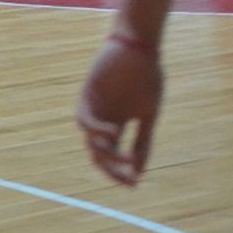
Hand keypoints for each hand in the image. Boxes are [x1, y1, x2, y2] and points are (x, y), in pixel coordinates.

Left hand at [76, 36, 161, 185]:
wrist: (140, 48)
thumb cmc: (147, 77)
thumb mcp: (148, 115)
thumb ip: (143, 142)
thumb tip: (139, 171)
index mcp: (118, 124)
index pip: (114, 156)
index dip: (121, 172)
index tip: (135, 184)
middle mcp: (103, 120)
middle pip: (99, 154)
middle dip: (111, 169)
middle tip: (128, 179)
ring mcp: (95, 108)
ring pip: (90, 141)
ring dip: (105, 153)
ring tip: (123, 158)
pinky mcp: (87, 95)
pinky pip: (84, 119)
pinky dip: (96, 130)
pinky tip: (113, 134)